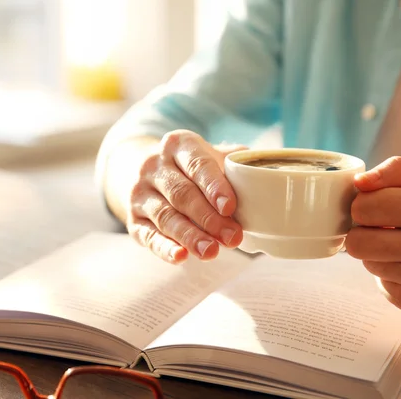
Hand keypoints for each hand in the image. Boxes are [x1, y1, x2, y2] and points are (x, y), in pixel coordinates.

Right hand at [126, 130, 244, 263]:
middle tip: (232, 237)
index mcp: (177, 144)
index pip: (197, 164)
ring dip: (190, 236)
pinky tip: (181, 256)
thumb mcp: (210, 155)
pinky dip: (164, 247)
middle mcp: (154, 166)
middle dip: (208, 218)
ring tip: (212, 252)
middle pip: (182, 194)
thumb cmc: (191, 167)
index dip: (214, 186)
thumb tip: (266, 176)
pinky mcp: (133, 219)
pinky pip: (148, 235)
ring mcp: (140, 193)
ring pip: (165, 216)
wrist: (147, 171)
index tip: (230, 206)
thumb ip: (235, 164)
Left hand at [345, 156, 400, 321]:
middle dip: (366, 231)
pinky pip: (381, 284)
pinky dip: (392, 275)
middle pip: (356, 240)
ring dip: (379, 254)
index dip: (368, 204)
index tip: (383, 206)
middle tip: (388, 228)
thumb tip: (360, 183)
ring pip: (366, 263)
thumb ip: (398, 171)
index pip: (363, 206)